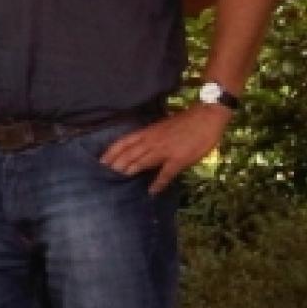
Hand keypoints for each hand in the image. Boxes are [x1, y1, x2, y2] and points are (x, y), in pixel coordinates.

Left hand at [99, 105, 230, 193]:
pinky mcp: (179, 159)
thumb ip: (151, 136)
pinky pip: (166, 173)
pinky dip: (158, 182)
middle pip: (130, 153)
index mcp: (149, 132)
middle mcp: (153, 141)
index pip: (124, 142)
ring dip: (131, 169)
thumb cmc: (186, 121)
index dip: (111, 152)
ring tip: (121, 178)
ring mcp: (166, 150)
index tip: (101, 161)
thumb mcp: (163, 126)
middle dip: (118, 163)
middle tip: (106, 173)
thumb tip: (141, 146)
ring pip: (143, 161)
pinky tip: (152, 191)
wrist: (207, 116)